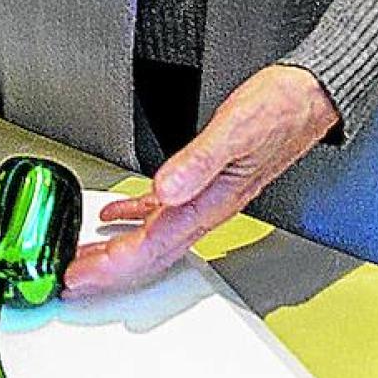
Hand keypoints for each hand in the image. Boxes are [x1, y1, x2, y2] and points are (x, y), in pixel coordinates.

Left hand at [63, 64, 340, 297]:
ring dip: (116, 251)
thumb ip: (198, 161)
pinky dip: (134, 216)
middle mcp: (205, 207)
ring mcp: (205, 196)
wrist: (310, 96)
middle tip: (67, 280)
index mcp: (208, 202)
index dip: (110, 267)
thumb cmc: (281, 110)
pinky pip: (161, 210)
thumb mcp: (236, 128)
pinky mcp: (205, 178)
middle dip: (106, 271)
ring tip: (82, 259)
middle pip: (147, 253)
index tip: (77, 277)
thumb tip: (163, 188)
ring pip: (151, 237)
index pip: (150, 248)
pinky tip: (117, 213)